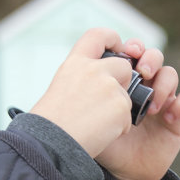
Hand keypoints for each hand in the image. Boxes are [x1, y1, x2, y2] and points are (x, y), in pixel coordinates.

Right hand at [28, 28, 136, 157]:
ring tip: (95, 124)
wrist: (51, 144)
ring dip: (118, 111)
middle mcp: (94, 70)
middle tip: (103, 104)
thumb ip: (83, 77)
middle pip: (123, 66)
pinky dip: (119, 128)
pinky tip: (100, 134)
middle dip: (122, 84)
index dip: (113, 39)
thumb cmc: (52, 123)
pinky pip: (129, 117)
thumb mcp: (62, 88)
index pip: (98, 35)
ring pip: (127, 96)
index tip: (119, 49)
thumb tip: (105, 79)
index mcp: (75, 63)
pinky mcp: (121, 106)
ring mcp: (109, 87)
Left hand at [94, 40, 179, 179]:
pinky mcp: (177, 117)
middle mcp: (144, 86)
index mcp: (122, 80)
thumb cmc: (105, 144)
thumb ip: (88, 99)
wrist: (122, 174)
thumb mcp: (91, 120)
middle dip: (149, 58)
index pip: (130, 52)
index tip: (125, 51)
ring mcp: (162, 99)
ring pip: (171, 74)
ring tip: (151, 106)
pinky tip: (169, 117)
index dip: (131, 46)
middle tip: (142, 71)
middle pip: (153, 56)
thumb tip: (80, 78)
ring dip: (164, 83)